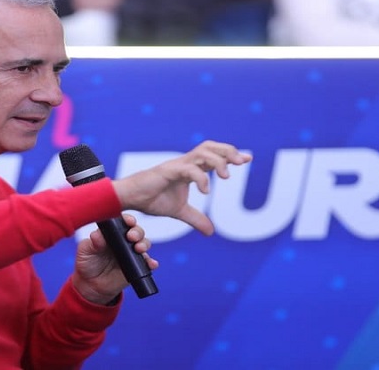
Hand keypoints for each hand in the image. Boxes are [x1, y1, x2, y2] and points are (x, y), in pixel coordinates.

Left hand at [71, 213, 157, 304]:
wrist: (91, 285)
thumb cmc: (87, 263)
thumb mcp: (86, 251)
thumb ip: (92, 243)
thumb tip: (97, 235)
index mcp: (111, 232)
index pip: (122, 221)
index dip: (128, 219)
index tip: (129, 222)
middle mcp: (123, 240)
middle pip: (136, 230)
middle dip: (137, 232)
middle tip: (132, 237)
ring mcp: (131, 252)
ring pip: (144, 243)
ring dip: (144, 244)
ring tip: (139, 249)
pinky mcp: (136, 266)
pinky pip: (147, 262)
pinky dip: (151, 262)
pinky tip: (151, 264)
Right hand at [112, 140, 252, 235]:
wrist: (131, 198)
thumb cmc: (151, 199)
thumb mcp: (179, 211)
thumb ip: (196, 218)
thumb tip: (211, 231)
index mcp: (189, 169)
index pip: (213, 156)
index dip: (230, 155)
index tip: (247, 159)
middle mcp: (185, 163)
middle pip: (210, 147)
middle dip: (229, 151)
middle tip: (243, 162)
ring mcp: (177, 165)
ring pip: (202, 152)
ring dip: (218, 161)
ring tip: (227, 176)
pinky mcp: (169, 170)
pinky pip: (189, 169)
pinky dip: (201, 178)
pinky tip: (206, 191)